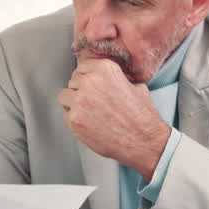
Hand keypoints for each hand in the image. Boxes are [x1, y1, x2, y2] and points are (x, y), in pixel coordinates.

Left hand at [57, 59, 169, 176]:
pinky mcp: (74, 119)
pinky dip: (74, 120)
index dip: (87, 78)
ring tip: (89, 113)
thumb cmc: (141, 117)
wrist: (143, 141)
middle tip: (93, 102)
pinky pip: (66, 115)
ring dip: (73, 104)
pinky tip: (89, 124)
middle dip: (80, 91)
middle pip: (73, 81)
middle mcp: (90, 81)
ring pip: (65, 96)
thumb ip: (116, 79)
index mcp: (105, 69)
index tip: (90, 86)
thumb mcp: (136, 86)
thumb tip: (108, 80)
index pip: (82, 67)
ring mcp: (80, 100)